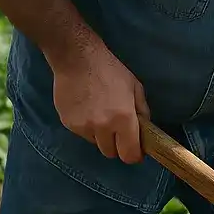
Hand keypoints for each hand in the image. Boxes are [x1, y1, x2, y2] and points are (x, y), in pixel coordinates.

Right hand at [49, 38, 150, 163]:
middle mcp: (103, 127)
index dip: (134, 155)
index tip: (135, 149)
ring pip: (96, 144)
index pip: (129, 155)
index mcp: (124, 119)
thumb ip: (142, 111)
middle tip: (118, 130)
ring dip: (101, 136)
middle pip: (111, 153)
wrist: (77, 58)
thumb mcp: (135, 87)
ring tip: (101, 114)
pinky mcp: (68, 124)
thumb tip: (145, 129)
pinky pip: (82, 134)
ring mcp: (83, 127)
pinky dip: (87, 127)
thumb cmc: (110, 70)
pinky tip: (87, 109)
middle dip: (117, 145)